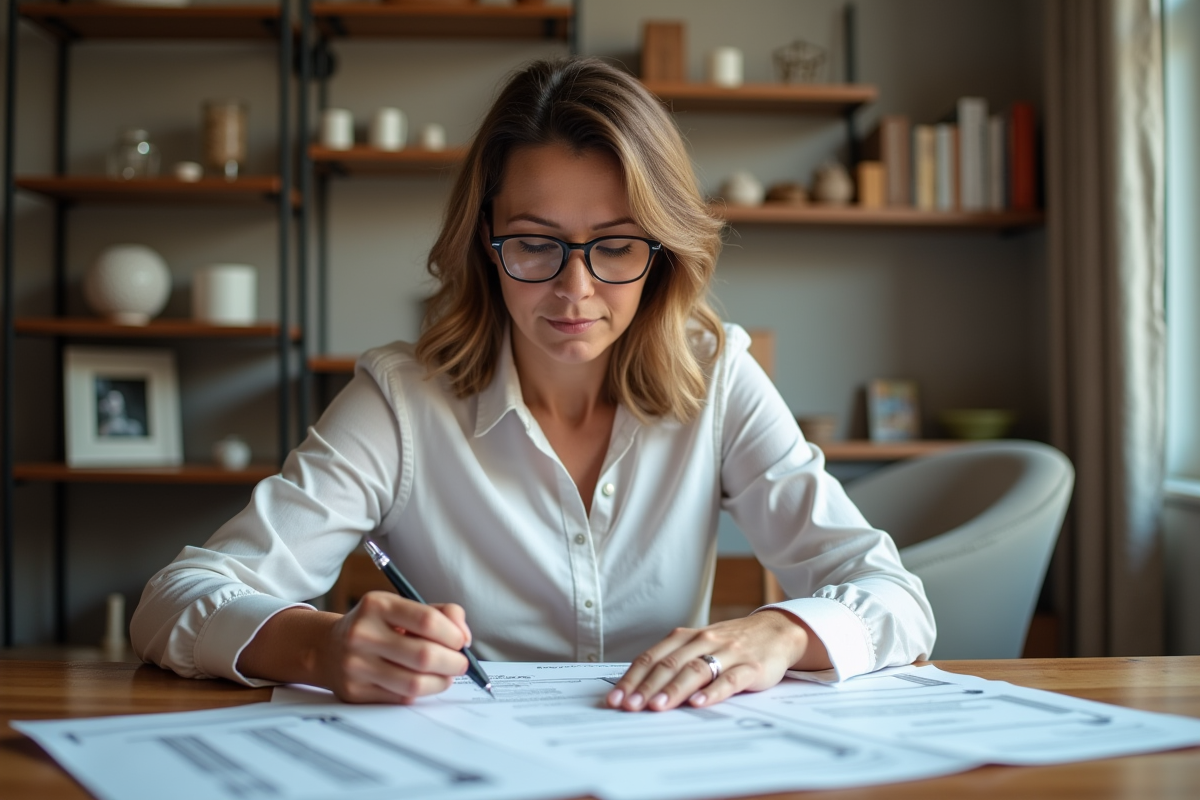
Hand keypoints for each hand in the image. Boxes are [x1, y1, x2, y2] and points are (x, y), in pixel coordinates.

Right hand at [320, 591, 472, 703]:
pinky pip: (401, 697)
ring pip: (415, 683)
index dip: (453, 634)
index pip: (427, 620)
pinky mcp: (354, 691)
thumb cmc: (377, 626)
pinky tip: (423, 682)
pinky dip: (421, 692)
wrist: (328, 648)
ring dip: (441, 681)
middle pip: (424, 655)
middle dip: (453, 662)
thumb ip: (440, 614)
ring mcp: (355, 665)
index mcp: (377, 605)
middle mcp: (362, 633)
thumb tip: (464, 637)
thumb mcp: (403, 608)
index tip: (462, 642)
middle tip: (461, 663)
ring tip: (446, 675)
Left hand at [606, 609, 830, 711]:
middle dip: (646, 687)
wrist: (775, 631)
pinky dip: (713, 691)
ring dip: (674, 689)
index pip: (652, 658)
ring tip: (657, 706)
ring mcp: (727, 653)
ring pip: (696, 670)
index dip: (632, 678)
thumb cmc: (729, 644)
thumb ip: (673, 663)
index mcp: (685, 638)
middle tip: (630, 706)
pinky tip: (699, 703)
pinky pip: (730, 679)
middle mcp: (703, 642)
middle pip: (669, 664)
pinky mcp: (751, 667)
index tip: (615, 699)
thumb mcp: (698, 646)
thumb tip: (637, 690)